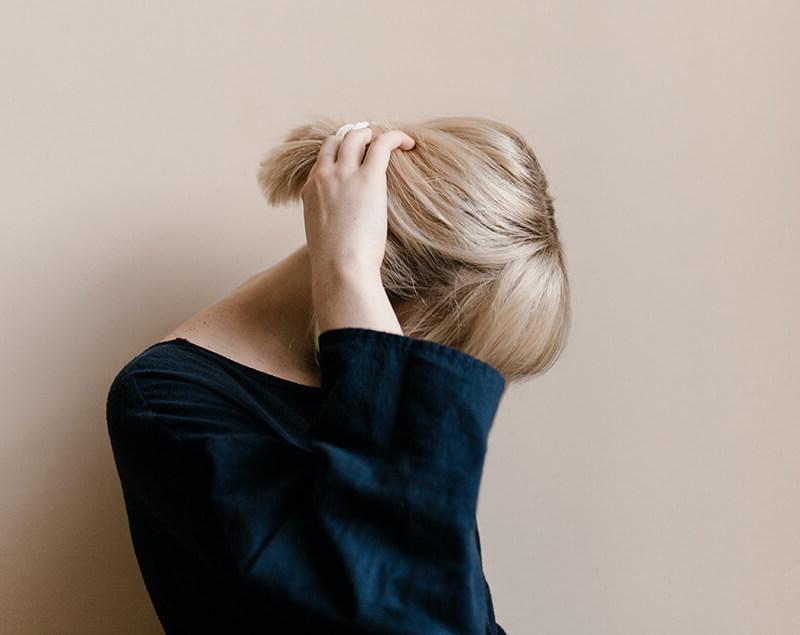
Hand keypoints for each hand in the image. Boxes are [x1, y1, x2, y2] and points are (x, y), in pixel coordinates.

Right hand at [300, 126, 415, 281]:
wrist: (340, 267)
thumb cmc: (336, 264)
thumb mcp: (325, 238)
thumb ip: (331, 224)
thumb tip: (345, 231)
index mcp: (310, 190)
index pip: (323, 159)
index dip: (340, 154)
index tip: (356, 158)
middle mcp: (324, 176)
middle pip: (338, 140)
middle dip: (356, 137)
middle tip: (373, 142)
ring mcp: (344, 174)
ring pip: (357, 136)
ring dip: (373, 134)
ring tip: (392, 141)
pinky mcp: (368, 178)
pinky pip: (382, 144)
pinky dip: (396, 137)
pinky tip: (409, 142)